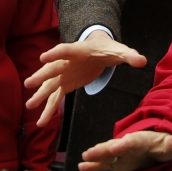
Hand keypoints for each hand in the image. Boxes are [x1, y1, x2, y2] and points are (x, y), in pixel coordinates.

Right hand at [24, 32, 146, 126]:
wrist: (98, 49)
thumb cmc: (108, 49)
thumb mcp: (120, 51)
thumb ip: (130, 56)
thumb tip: (142, 60)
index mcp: (79, 50)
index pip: (66, 50)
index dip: (55, 54)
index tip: (43, 57)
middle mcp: (67, 61)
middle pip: (52, 69)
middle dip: (42, 76)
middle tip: (30, 83)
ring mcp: (63, 73)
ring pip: (50, 85)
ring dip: (40, 95)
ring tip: (29, 106)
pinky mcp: (64, 84)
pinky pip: (54, 97)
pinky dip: (48, 109)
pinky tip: (42, 122)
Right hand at [78, 131, 171, 170]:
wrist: (153, 146)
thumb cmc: (160, 145)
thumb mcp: (169, 144)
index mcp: (139, 140)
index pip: (131, 142)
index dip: (124, 144)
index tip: (116, 147)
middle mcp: (126, 146)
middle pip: (113, 146)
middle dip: (102, 149)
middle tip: (91, 152)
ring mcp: (119, 154)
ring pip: (105, 154)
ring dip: (95, 156)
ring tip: (84, 158)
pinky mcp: (116, 163)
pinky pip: (103, 164)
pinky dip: (93, 165)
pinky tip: (82, 167)